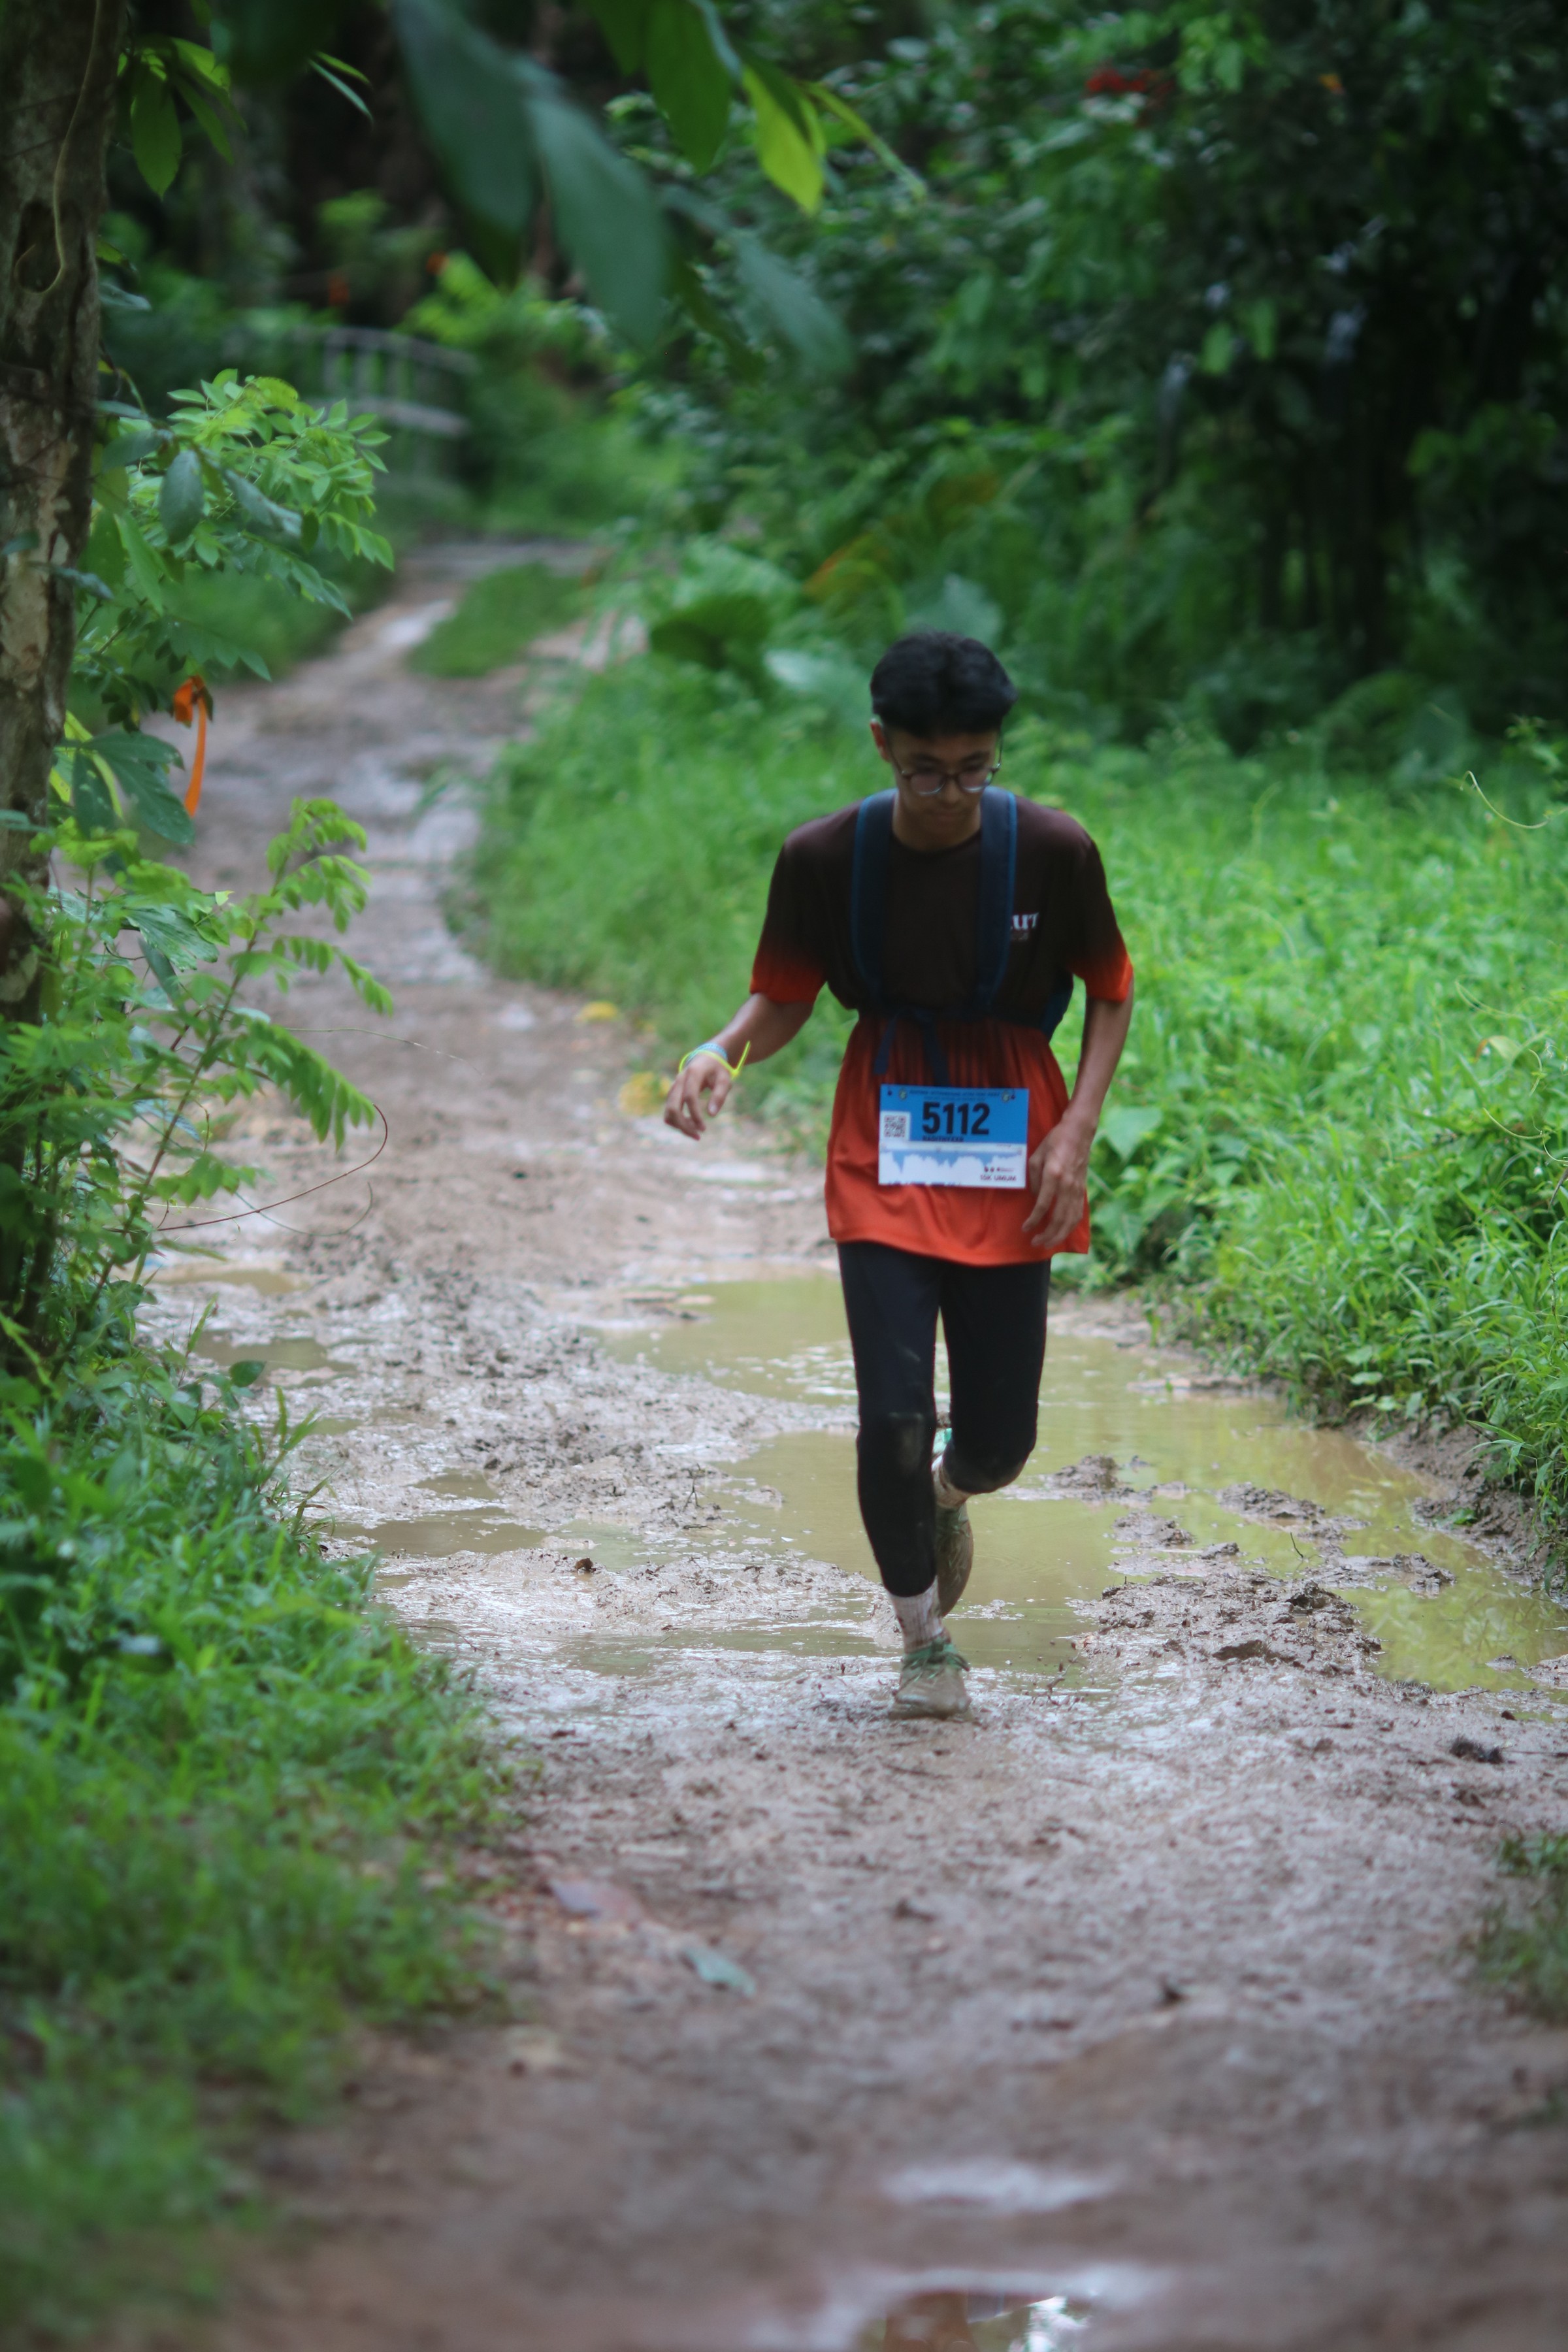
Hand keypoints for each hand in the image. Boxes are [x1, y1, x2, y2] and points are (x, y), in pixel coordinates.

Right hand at [664, 1052, 732, 1139]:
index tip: (704, 1129)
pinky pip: (669, 1112)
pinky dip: (678, 1121)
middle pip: (673, 1108)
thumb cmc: (717, 1070)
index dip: (695, 1115)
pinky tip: (692, 1124)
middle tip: (698, 1136)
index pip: (689, 1097)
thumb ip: (719, 1095)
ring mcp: (673, 1088)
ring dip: (680, 1125)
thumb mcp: (725, 1079)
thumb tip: (711, 1115)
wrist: (706, 1059)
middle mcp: (679, 1081)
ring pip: (668, 1112)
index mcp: (692, 1074)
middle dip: (683, 1126)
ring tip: (697, 1130)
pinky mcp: (672, 1094)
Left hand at [1021, 1112, 1093, 1250]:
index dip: (1033, 1220)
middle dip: (1047, 1234)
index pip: (1042, 1205)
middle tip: (1035, 1243)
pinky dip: (1070, 1226)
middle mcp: (1067, 1185)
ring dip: (1059, 1234)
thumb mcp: (1036, 1157)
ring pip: (1071, 1219)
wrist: (1078, 1133)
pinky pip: (1078, 1213)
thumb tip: (1036, 1198)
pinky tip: (1063, 1232)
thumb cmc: (1054, 1142)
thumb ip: (1034, 1180)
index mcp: (1053, 1175)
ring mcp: (1077, 1188)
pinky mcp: (1082, 1190)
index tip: (1025, 1229)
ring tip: (1048, 1243)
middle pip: (1059, 1218)